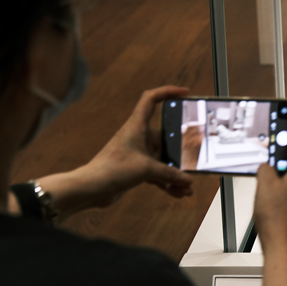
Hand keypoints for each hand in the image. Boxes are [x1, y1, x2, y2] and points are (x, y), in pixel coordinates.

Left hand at [80, 86, 193, 206]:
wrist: (90, 189)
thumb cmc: (112, 170)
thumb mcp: (146, 169)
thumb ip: (170, 174)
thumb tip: (188, 181)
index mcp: (137, 126)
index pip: (151, 99)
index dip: (167, 92)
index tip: (185, 93)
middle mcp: (138, 137)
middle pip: (166, 136)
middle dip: (181, 149)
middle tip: (196, 153)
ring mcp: (138, 154)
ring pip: (164, 159)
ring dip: (176, 172)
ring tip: (188, 185)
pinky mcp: (136, 169)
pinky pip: (158, 173)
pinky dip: (168, 182)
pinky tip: (179, 193)